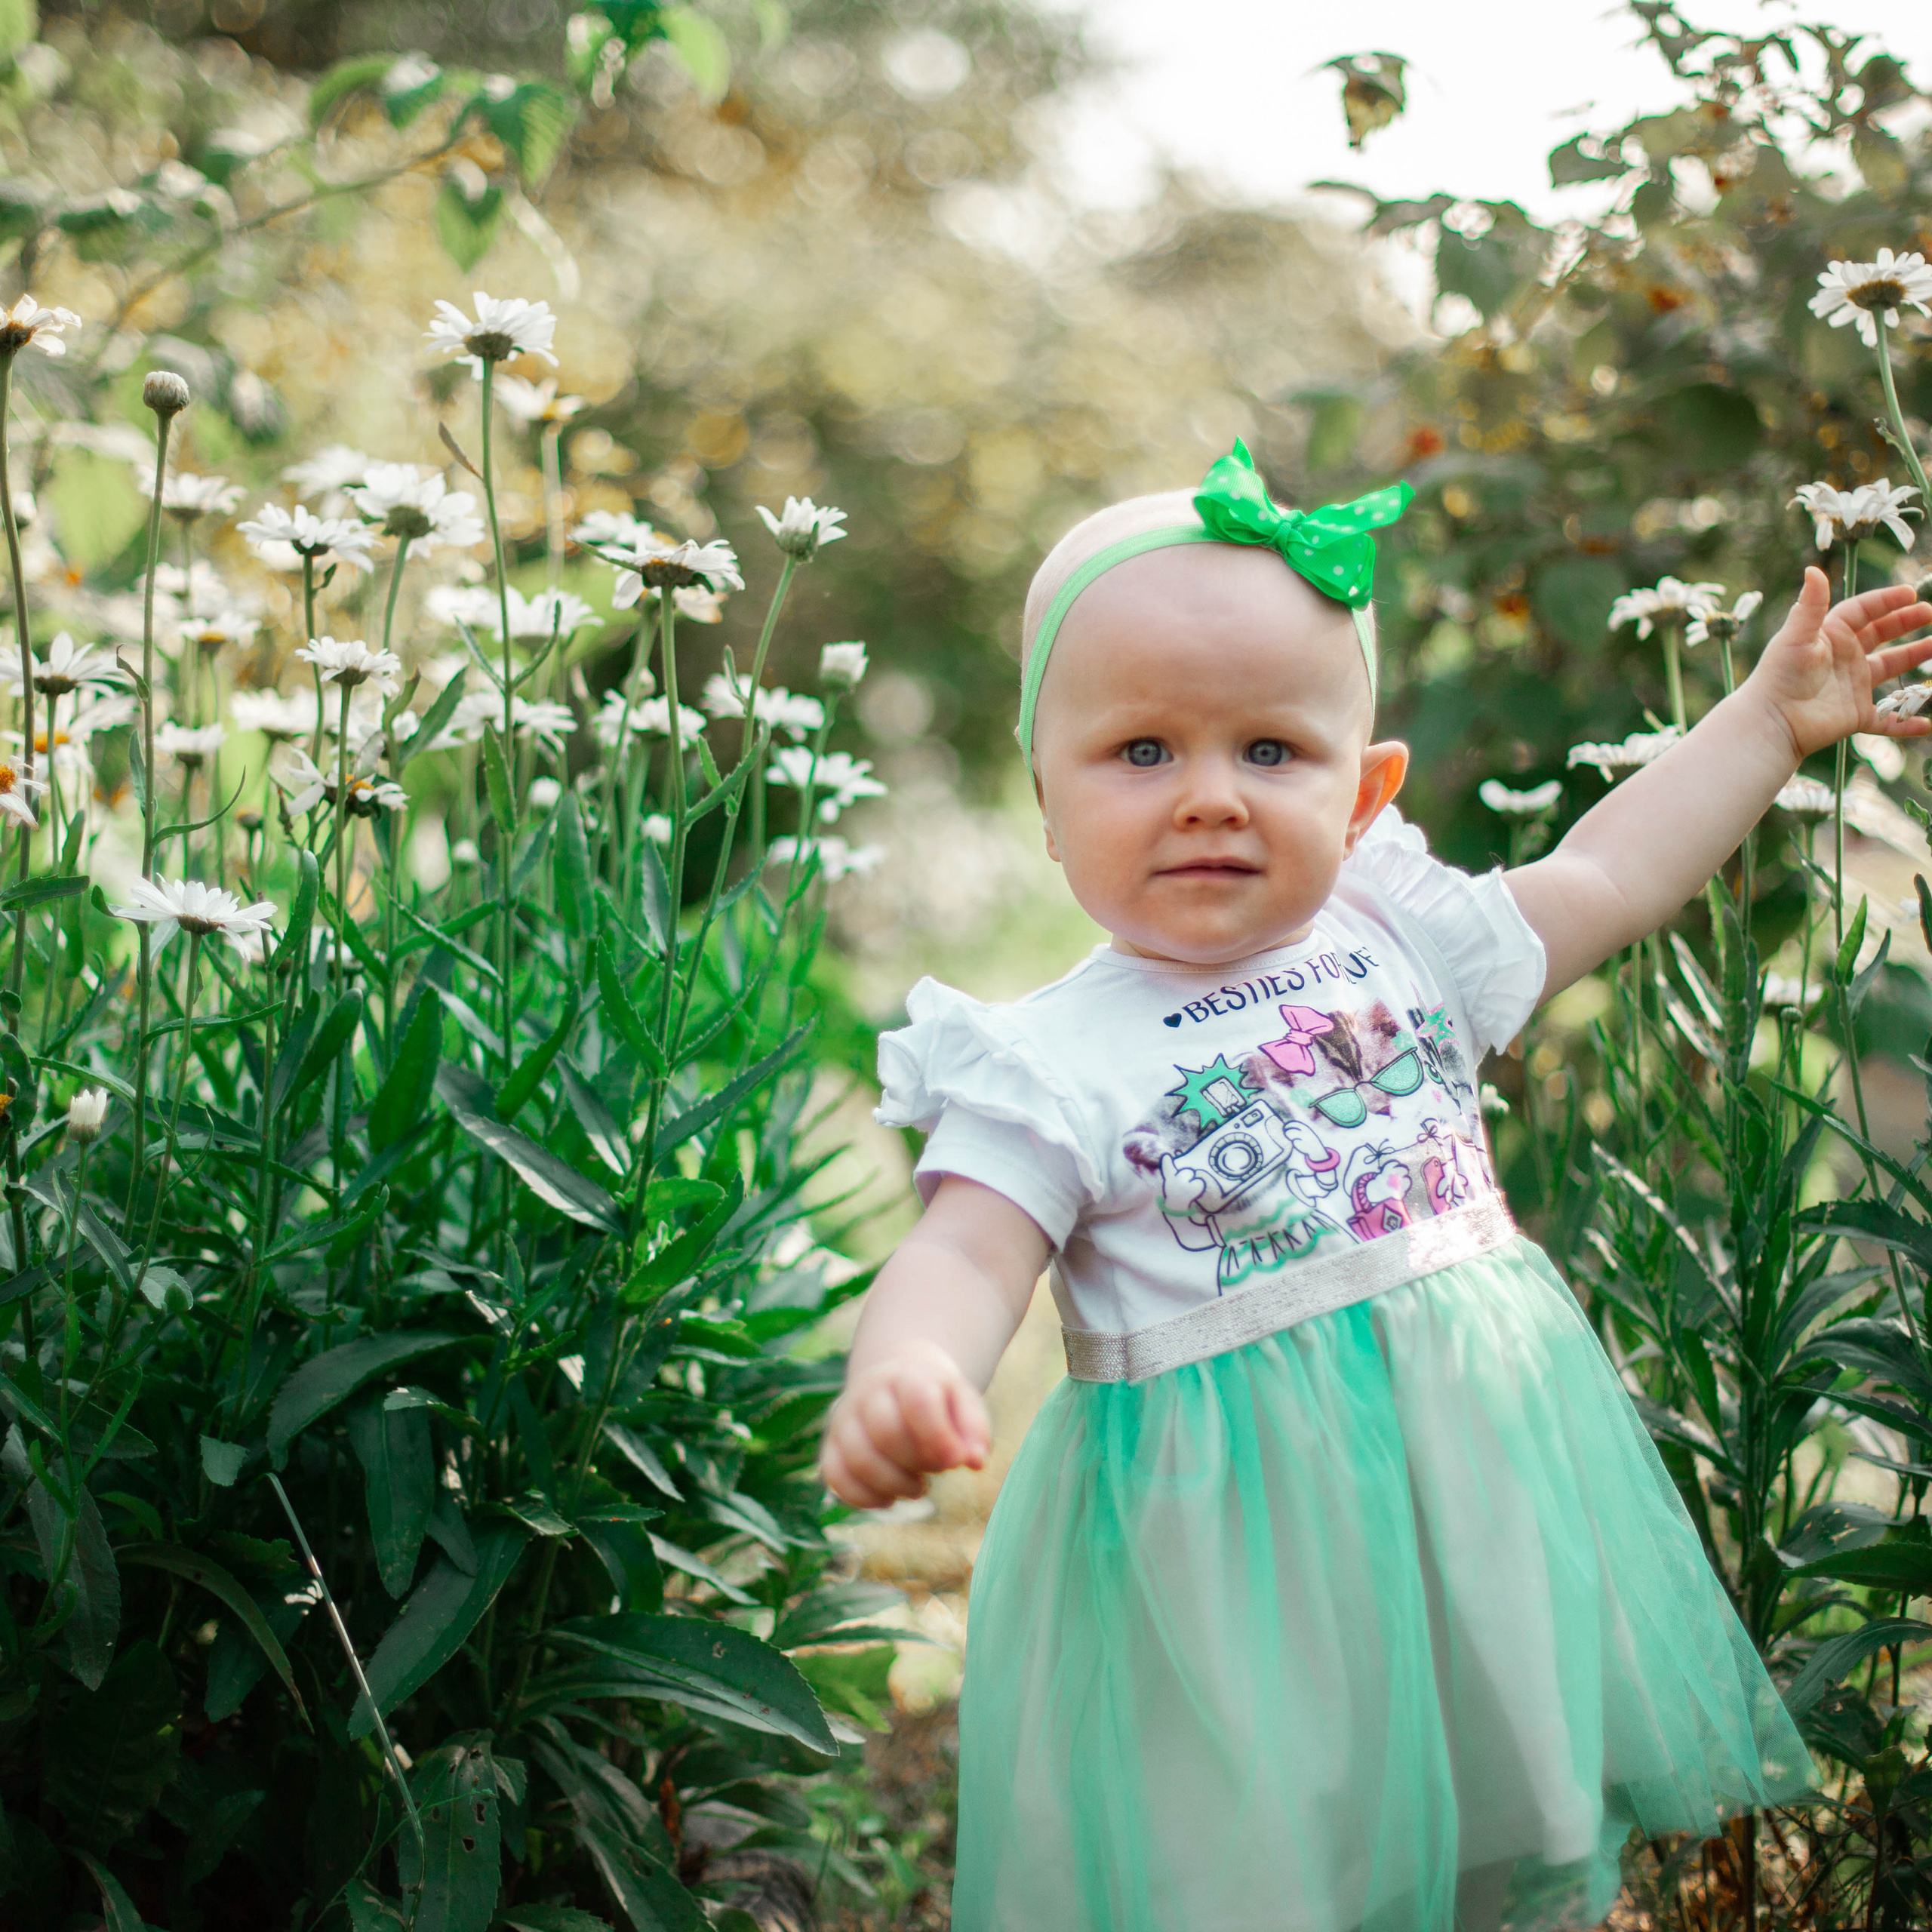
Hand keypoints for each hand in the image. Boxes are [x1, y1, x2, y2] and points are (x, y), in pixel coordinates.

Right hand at [818, 1339, 992, 1509]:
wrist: (898, 1382)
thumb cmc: (938, 1400)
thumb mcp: (963, 1402)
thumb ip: (974, 1428)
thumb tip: (975, 1461)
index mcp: (907, 1374)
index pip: (918, 1400)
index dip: (939, 1436)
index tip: (957, 1461)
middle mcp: (868, 1392)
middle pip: (886, 1432)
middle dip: (918, 1462)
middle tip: (937, 1468)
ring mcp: (844, 1419)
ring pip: (859, 1459)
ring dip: (895, 1485)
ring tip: (918, 1488)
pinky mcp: (830, 1447)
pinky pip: (835, 1477)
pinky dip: (864, 1498)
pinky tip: (889, 1498)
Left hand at [1748, 566, 1931, 759]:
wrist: (1772, 721)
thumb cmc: (1780, 676)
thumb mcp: (1797, 637)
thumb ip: (1810, 605)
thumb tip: (1813, 569)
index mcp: (1829, 636)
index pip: (1862, 611)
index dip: (1886, 601)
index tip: (1910, 593)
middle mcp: (1843, 659)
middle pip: (1880, 634)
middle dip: (1906, 622)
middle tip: (1930, 613)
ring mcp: (1852, 686)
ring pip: (1890, 668)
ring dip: (1915, 657)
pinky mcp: (1856, 715)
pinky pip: (1887, 719)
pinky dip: (1905, 722)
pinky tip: (1926, 723)